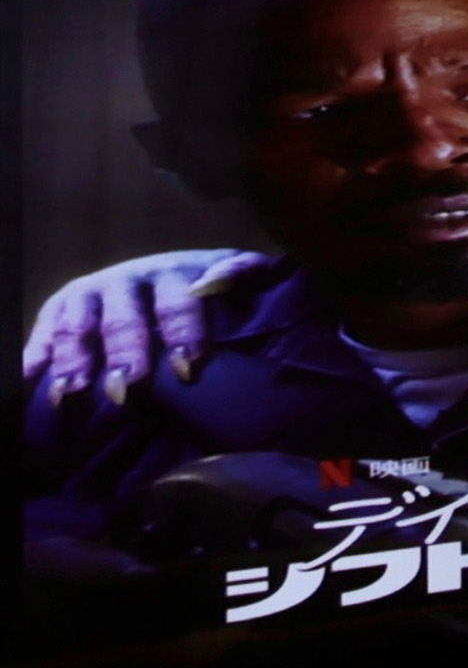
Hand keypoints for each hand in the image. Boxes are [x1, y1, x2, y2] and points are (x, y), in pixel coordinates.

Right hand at [19, 248, 266, 432]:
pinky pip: (43, 333)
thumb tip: (227, 275)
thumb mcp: (233, 275)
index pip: (178, 304)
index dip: (181, 333)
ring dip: (73, 359)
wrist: (160, 276)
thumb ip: (241, 273)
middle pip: (123, 319)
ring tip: (69, 394)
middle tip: (124, 389)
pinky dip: (35, 357)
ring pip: (77, 326)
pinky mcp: (59, 309)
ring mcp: (88, 295)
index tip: (187, 367)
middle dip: (123, 354)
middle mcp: (125, 282)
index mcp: (172, 275)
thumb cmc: (206, 288)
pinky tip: (28, 380)